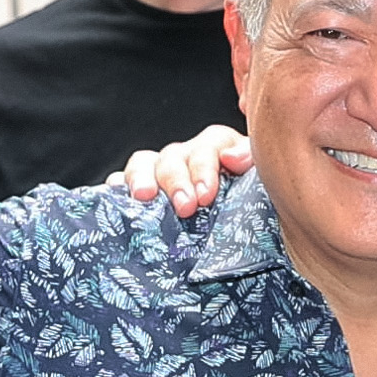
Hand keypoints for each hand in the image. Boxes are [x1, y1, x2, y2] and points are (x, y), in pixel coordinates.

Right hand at [115, 124, 251, 218]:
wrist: (247, 231)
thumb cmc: (253, 204)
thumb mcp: (261, 181)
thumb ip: (251, 161)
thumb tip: (232, 158)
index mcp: (218, 150)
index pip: (209, 145)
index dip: (205, 168)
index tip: (206, 196)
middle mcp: (186, 158)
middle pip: (173, 157)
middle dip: (176, 181)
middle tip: (184, 208)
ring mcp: (161, 173)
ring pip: (144, 164)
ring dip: (142, 179)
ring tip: (144, 197)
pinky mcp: (143, 193)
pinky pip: (122, 184)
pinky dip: (116, 189)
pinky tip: (115, 199)